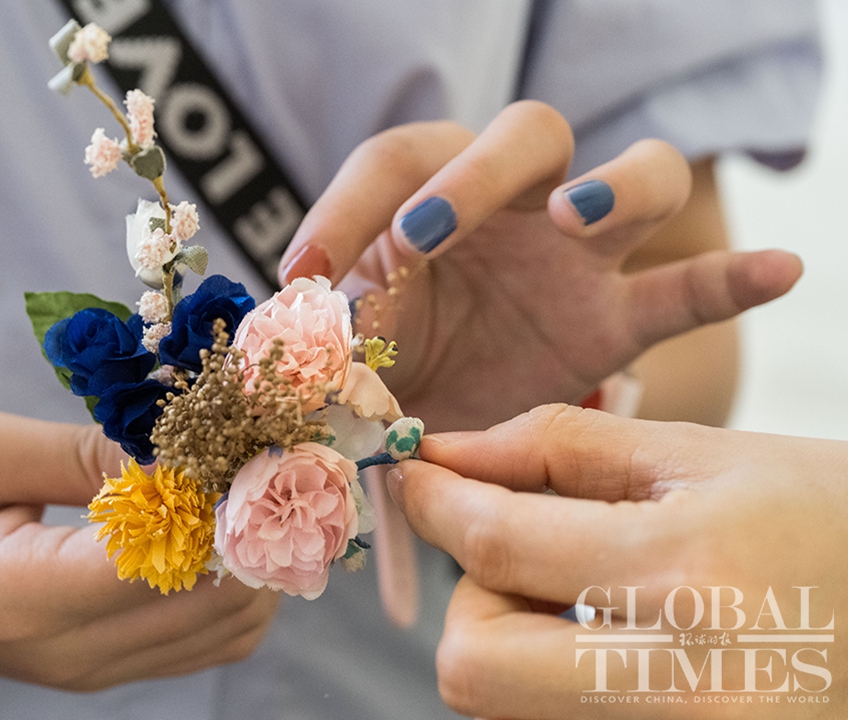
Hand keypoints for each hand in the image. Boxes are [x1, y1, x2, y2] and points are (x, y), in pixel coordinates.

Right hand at [0, 411, 277, 689]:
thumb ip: (90, 455)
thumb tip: (189, 456)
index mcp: (26, 596)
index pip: (178, 560)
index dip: (229, 497)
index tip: (248, 435)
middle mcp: (67, 655)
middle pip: (222, 603)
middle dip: (257, 526)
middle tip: (254, 451)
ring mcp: (83, 672)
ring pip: (226, 632)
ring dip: (250, 559)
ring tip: (233, 483)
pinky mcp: (91, 668)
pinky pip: (197, 643)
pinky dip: (225, 587)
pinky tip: (206, 525)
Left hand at [281, 102, 801, 429]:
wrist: (439, 425)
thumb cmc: (385, 366)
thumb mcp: (344, 346)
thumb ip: (320, 335)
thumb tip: (278, 337)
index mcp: (426, 199)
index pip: (395, 161)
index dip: (344, 206)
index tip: (306, 275)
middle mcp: (511, 208)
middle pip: (528, 133)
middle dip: (478, 174)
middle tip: (424, 236)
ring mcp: (577, 258)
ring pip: (635, 174)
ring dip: (616, 184)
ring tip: (582, 221)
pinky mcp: (616, 318)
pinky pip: (688, 288)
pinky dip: (734, 277)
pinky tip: (781, 269)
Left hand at [389, 404, 847, 717]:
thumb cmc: (829, 522)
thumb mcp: (707, 459)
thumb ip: (563, 448)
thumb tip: (449, 452)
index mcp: (691, 577)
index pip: (499, 549)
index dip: (436, 506)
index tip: (418, 479)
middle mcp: (684, 687)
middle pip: (472, 665)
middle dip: (473, 601)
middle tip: (525, 559)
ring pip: (505, 708)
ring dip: (512, 644)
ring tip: (589, 599)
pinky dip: (553, 681)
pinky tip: (613, 642)